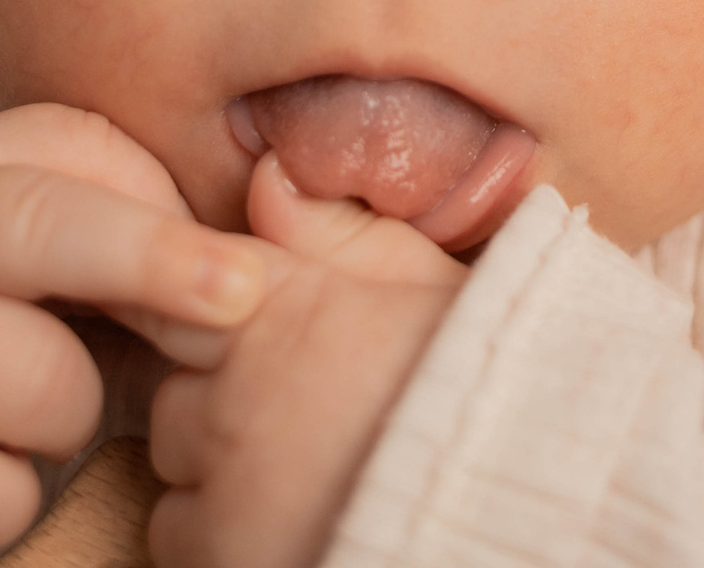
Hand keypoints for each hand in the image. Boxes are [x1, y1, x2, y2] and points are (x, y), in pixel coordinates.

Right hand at [0, 104, 282, 566]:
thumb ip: (97, 199)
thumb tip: (244, 261)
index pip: (77, 164)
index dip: (168, 226)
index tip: (244, 277)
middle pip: (47, 236)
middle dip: (154, 270)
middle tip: (233, 304)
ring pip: (40, 394)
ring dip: (65, 424)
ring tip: (11, 408)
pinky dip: (0, 501)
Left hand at [146, 152, 467, 567]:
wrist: (527, 487)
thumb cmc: (493, 385)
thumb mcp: (427, 287)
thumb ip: (338, 235)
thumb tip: (268, 175)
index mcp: (282, 309)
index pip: (176, 286)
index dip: (187, 306)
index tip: (206, 328)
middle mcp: (236, 394)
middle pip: (178, 392)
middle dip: (222, 406)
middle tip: (301, 423)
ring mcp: (224, 484)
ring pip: (177, 470)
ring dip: (216, 475)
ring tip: (304, 479)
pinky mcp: (220, 557)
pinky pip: (180, 540)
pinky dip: (220, 539)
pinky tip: (291, 526)